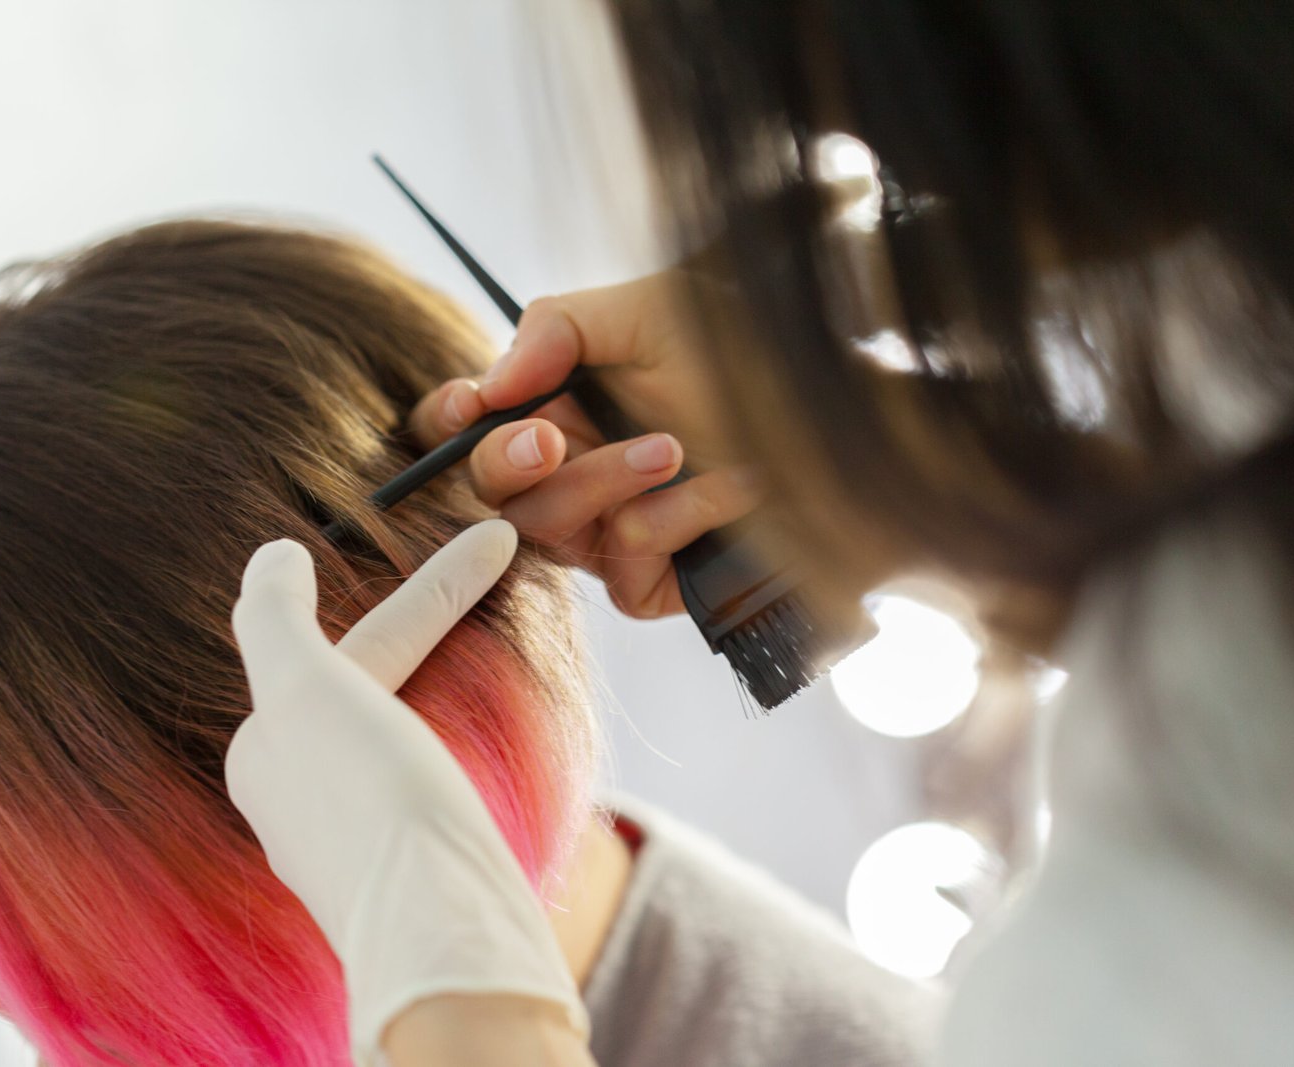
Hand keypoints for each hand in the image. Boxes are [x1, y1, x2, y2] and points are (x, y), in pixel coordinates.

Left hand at [226, 521, 587, 1066]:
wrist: (436, 927)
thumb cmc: (367, 800)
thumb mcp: (304, 687)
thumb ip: (277, 617)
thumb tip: (273, 555)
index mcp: (266, 756)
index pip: (358, 643)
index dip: (433, 589)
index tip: (494, 537)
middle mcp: (296, 808)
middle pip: (372, 690)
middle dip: (430, 633)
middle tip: (496, 567)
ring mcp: (354, 849)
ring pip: (403, 743)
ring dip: (447, 695)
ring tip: (503, 659)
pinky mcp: (410, 882)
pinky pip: (430, 796)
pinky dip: (459, 755)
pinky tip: (486, 762)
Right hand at [410, 270, 759, 617]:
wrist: (846, 413)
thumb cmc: (751, 354)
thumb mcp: (651, 309)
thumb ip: (558, 327)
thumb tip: (490, 384)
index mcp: (555, 406)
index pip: (463, 426)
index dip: (448, 422)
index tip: (471, 405)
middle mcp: (570, 472)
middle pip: (492, 491)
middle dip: (508, 463)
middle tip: (549, 436)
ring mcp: (607, 532)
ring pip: (550, 533)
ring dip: (606, 482)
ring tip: (672, 446)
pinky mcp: (653, 581)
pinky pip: (623, 571)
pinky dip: (674, 522)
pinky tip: (730, 489)